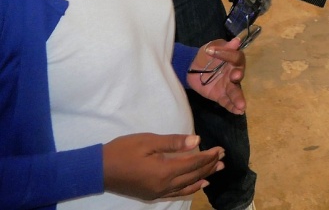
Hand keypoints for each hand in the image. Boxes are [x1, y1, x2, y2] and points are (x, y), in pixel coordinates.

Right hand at [102, 133, 222, 199]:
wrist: (98, 170)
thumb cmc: (123, 151)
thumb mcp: (148, 141)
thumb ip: (174, 142)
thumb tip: (197, 140)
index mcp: (164, 171)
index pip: (193, 163)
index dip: (208, 156)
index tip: (220, 148)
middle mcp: (163, 186)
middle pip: (193, 175)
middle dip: (209, 165)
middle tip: (223, 156)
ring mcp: (157, 193)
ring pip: (187, 186)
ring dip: (203, 176)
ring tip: (217, 169)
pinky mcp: (151, 195)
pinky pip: (176, 193)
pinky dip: (190, 188)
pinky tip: (198, 185)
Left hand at [186, 37, 246, 113]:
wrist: (192, 69)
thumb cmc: (205, 56)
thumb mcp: (210, 48)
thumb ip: (221, 47)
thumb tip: (236, 41)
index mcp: (232, 59)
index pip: (235, 56)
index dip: (227, 54)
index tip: (214, 50)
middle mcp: (233, 72)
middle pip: (238, 75)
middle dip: (237, 76)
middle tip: (236, 76)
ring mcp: (227, 85)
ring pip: (234, 91)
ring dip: (238, 98)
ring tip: (241, 106)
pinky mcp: (220, 96)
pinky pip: (227, 102)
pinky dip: (232, 107)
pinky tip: (238, 112)